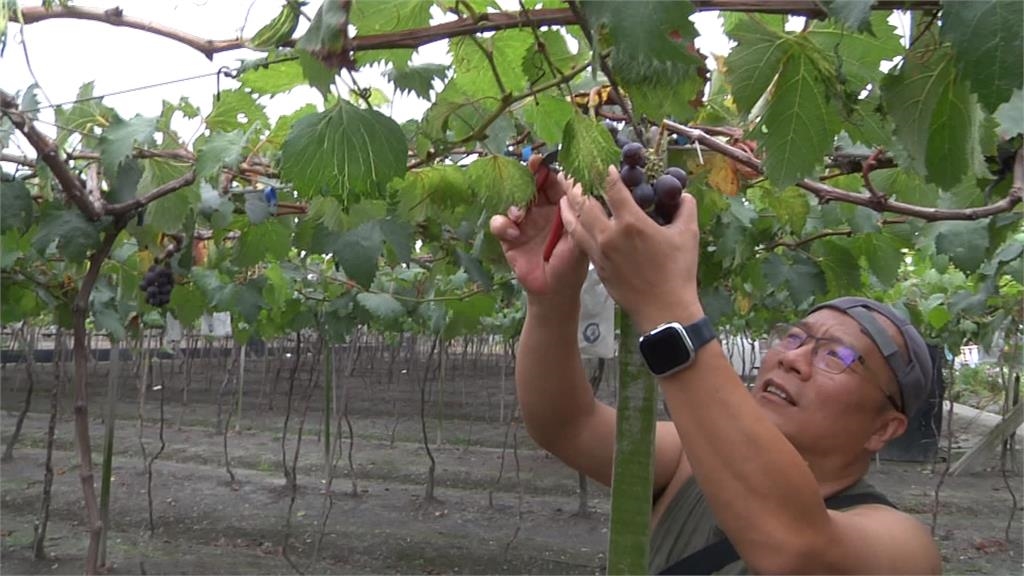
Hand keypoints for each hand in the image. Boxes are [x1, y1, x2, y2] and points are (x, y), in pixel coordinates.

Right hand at [489, 155, 588, 297]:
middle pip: (531, 186)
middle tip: (528, 167)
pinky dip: (503, 225)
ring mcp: (523, 223)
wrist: (553, 292)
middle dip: (528, 175)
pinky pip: (499, 223)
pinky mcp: (508, 237)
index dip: (548, 171)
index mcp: (560, 208)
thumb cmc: (571, 265)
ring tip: (520, 214)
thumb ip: (577, 216)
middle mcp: (541, 211)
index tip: (542, 161)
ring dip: (515, 203)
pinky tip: (513, 233)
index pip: (553, 183)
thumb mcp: (578, 239)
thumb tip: (574, 187)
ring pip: (513, 201)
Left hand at [560, 165, 702, 330]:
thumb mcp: (688, 234)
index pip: (613, 189)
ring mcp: (599, 252)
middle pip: (584, 204)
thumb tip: (683, 195)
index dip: (606, 174)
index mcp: (631, 222)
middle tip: (566, 173)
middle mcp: (609, 234)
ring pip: (576, 224)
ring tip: (562, 194)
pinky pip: (579, 242)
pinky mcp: (596, 267)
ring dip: (568, 206)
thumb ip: (685, 209)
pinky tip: (571, 223)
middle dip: (574, 186)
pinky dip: (572, 228)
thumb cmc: (678, 271)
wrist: (663, 310)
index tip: (602, 163)